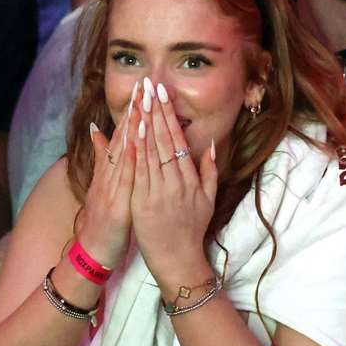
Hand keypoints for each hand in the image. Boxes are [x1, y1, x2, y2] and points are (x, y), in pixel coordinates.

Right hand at [73, 77, 140, 269]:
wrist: (94, 247)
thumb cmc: (103, 216)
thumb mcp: (101, 183)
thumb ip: (102, 156)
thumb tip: (97, 128)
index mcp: (111, 168)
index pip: (123, 134)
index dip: (132, 110)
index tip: (142, 88)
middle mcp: (110, 173)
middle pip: (123, 137)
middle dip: (134, 110)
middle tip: (143, 85)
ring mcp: (111, 186)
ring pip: (124, 153)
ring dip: (132, 128)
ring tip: (141, 105)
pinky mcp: (116, 202)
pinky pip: (124, 178)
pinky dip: (130, 160)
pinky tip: (135, 144)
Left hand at [129, 78, 218, 288]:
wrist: (177, 258)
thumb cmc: (192, 228)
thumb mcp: (208, 200)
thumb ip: (210, 172)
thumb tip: (213, 145)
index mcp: (190, 179)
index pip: (178, 140)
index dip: (169, 116)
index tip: (163, 94)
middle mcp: (176, 181)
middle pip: (165, 140)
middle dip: (156, 112)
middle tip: (150, 87)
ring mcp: (159, 191)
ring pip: (152, 152)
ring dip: (145, 124)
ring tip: (140, 101)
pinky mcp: (143, 201)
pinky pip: (140, 171)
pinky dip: (137, 151)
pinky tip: (133, 133)